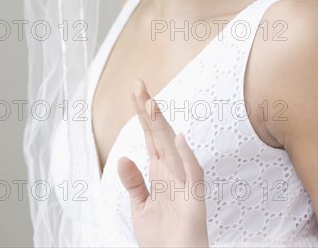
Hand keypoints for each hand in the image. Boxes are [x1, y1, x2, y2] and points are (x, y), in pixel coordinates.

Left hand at [118, 79, 208, 247]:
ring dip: (161, 126)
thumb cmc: (162, 238)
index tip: (135, 91)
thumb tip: (123, 158)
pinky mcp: (194, 200)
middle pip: (158, 135)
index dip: (142, 114)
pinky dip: (187, 157)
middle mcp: (171, 172)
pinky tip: (179, 138)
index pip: (149, 135)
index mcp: (159, 171)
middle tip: (138, 85)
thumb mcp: (140, 208)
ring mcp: (183, 183)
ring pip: (171, 148)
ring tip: (151, 104)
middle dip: (148, 110)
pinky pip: (192, 175)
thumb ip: (133, 183)